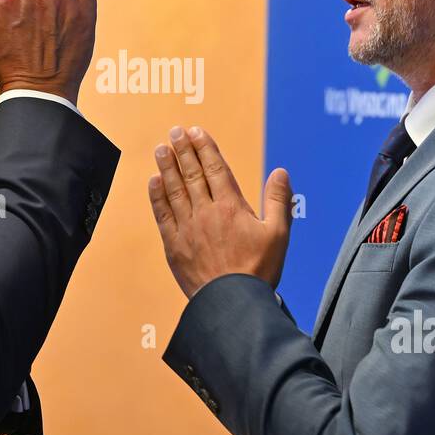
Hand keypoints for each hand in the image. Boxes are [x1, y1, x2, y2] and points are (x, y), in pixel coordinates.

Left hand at [148, 126, 292, 298]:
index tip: (196, 131)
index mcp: (231, 206)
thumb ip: (278, 200)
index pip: (215, 168)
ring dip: (167, 167)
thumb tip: (280, 172)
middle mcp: (206, 212)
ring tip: (162, 149)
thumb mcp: (278, 234)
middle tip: (175, 132)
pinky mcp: (174, 245)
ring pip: (174, 190)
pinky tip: (154, 182)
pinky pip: (162, 214)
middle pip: (192, 174)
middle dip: (183, 150)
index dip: (205, 147)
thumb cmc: (258, 270)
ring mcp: (187, 228)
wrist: (232, 303)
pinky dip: (157, 196)